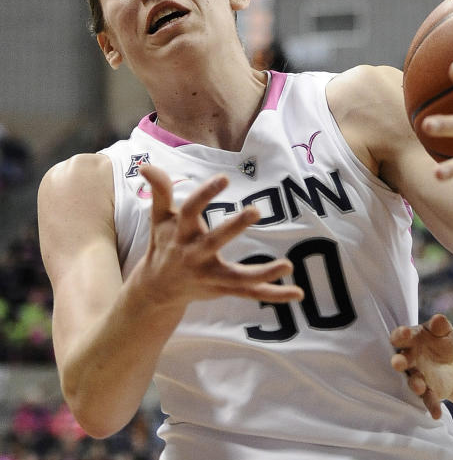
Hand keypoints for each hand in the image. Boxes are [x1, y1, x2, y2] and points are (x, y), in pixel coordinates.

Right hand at [134, 165, 302, 308]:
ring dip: (263, 273)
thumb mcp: (159, 218)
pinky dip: (274, 294)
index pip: (190, 211)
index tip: (223, 178)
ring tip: (288, 265)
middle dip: (233, 227)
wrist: (156, 289)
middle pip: (215, 242)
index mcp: (180, 235)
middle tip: (255, 210)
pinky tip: (298, 292)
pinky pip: (251, 292)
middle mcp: (195, 256)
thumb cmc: (164, 244)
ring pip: (238, 277)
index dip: (205, 194)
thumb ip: (159, 191)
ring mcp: (211, 276)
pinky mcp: (224, 288)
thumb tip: (146, 165)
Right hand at [390, 314, 452, 419]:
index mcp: (410, 341)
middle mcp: (409, 359)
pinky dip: (432, 406)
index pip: (401, 336)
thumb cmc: (440, 343)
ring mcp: (416, 376)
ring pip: (412, 381)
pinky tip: (436, 414)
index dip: (401, 335)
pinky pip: (428, 399)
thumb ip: (440, 325)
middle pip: (401, 360)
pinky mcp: (427, 391)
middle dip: (399, 362)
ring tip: (419, 387)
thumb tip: (438, 319)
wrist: (450, 365)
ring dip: (415, 384)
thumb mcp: (444, 332)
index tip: (405, 333)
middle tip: (397, 363)